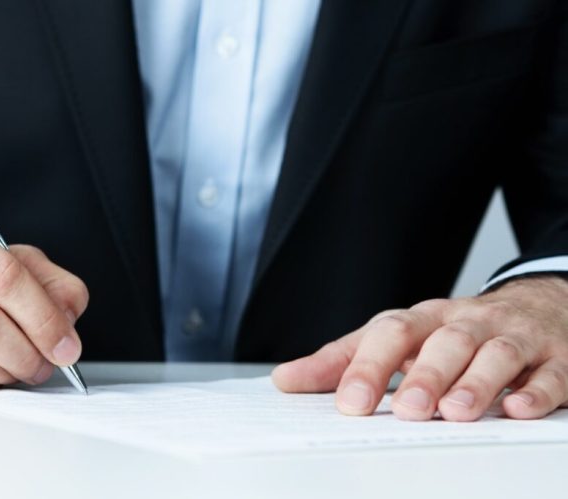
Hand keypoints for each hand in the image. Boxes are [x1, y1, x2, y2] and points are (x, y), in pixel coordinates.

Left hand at [272, 275, 567, 420]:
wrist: (537, 306)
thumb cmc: (456, 332)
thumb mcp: (400, 341)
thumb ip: (345, 361)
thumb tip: (285, 379)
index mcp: (423, 321)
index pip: (389, 334)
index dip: (367, 367)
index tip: (348, 404)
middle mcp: (464, 323)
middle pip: (442, 341)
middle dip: (423, 376)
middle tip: (405, 410)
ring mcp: (512, 336)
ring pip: (494, 353)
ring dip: (475, 382)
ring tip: (454, 413)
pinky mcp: (556, 355)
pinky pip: (552, 370)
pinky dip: (538, 390)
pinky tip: (520, 410)